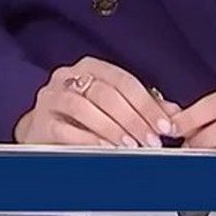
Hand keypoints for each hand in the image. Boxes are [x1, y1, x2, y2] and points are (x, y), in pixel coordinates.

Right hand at [13, 58, 179, 147]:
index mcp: (89, 67)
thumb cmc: (79, 116)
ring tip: (131, 146)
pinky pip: (65, 128)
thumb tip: (174, 113)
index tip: (164, 126)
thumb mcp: (112, 106)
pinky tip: (106, 148)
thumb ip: (141, 107)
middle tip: (151, 140)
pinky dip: (88, 139)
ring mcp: (51, 97)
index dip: (146, 104)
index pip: (123, 80)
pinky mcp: (41, 121)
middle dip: (132, 118)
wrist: (42, 131)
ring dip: (111, 127)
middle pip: (105, 93)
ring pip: (83, 107)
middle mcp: (68, 77)